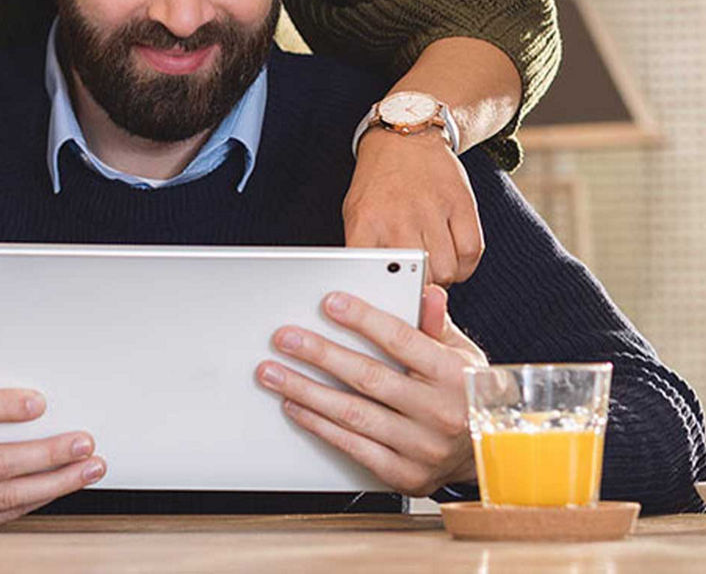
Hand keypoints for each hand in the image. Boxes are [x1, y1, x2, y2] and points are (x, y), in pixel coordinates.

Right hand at [0, 366, 105, 532]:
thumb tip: (2, 373)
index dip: (2, 406)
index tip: (39, 403)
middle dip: (45, 453)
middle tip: (81, 442)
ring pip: (5, 495)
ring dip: (54, 482)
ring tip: (87, 466)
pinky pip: (4, 514)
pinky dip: (38, 499)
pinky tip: (61, 484)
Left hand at [255, 285, 486, 496]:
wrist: (492, 454)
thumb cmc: (467, 394)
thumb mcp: (463, 354)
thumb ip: (437, 324)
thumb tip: (425, 293)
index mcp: (453, 375)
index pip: (402, 340)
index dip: (364, 319)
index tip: (330, 303)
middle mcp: (438, 412)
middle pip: (368, 377)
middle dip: (320, 354)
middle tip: (286, 338)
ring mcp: (421, 447)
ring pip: (353, 413)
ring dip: (306, 390)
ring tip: (274, 372)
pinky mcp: (404, 474)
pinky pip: (353, 446)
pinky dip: (319, 425)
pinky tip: (295, 406)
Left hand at [344, 127, 483, 284]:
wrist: (404, 138)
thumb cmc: (377, 185)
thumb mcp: (356, 214)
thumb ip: (364, 250)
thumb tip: (371, 291)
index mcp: (367, 222)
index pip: (374, 273)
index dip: (385, 296)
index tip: (390, 303)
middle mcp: (399, 217)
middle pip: (417, 278)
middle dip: (418, 289)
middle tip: (416, 284)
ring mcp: (432, 209)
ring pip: (446, 270)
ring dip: (443, 279)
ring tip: (434, 271)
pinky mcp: (461, 203)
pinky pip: (471, 252)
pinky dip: (465, 266)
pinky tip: (454, 260)